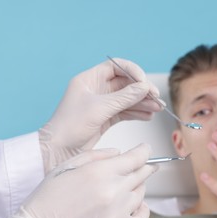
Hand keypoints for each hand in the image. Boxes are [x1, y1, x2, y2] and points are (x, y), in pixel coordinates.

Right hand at [15, 143, 157, 217]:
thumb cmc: (48, 200)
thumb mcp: (67, 165)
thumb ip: (96, 155)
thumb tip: (119, 152)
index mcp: (99, 172)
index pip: (136, 157)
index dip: (144, 151)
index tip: (145, 149)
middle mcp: (112, 191)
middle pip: (142, 173)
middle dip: (143, 166)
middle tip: (141, 166)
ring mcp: (117, 212)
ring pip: (142, 193)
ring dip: (137, 187)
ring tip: (123, 187)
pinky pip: (143, 216)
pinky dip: (142, 208)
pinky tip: (134, 204)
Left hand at [39, 58, 161, 171]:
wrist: (58, 150)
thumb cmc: (69, 126)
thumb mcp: (99, 108)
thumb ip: (124, 97)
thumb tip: (144, 87)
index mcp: (89, 80)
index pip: (116, 67)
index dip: (132, 71)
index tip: (144, 82)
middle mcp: (96, 90)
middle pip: (125, 84)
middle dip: (142, 90)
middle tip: (156, 98)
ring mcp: (101, 104)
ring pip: (127, 99)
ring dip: (143, 103)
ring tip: (157, 108)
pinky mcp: (105, 118)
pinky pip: (125, 111)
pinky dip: (137, 113)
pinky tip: (148, 115)